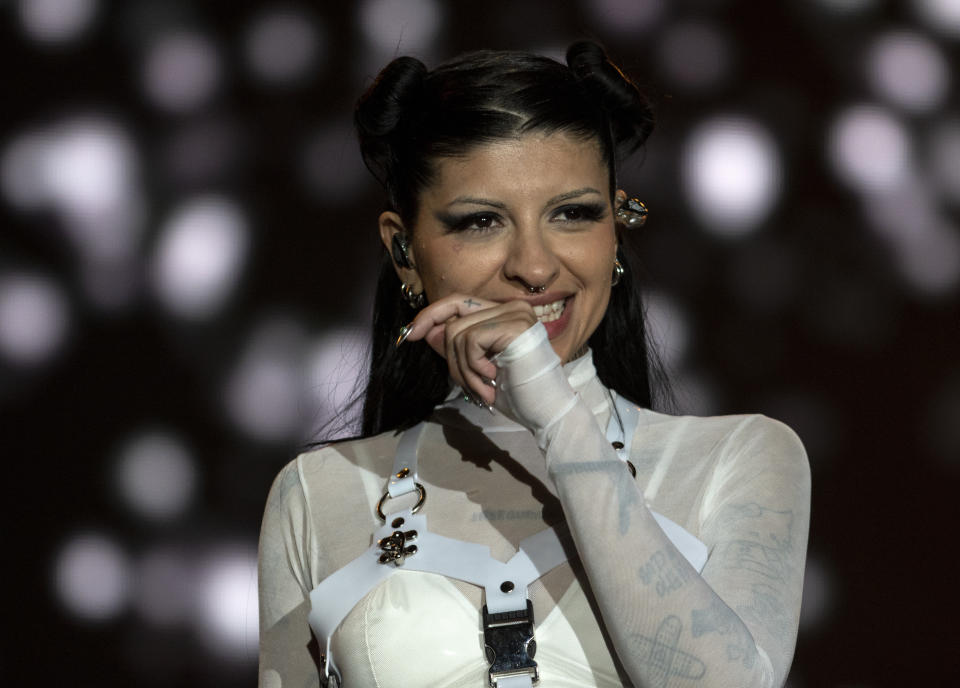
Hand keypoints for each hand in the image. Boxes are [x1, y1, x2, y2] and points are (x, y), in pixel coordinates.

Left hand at [401, 294, 537, 404]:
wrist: (547, 412)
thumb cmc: (518, 394)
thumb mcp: (476, 369)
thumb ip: (456, 348)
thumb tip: (427, 331)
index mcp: (504, 314)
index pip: (458, 302)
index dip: (431, 315)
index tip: (409, 334)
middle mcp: (512, 307)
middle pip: (454, 318)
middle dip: (449, 356)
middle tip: (466, 385)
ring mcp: (515, 313)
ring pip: (458, 332)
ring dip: (463, 370)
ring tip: (482, 389)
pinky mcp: (515, 325)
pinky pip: (470, 340)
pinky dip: (473, 368)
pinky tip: (492, 381)